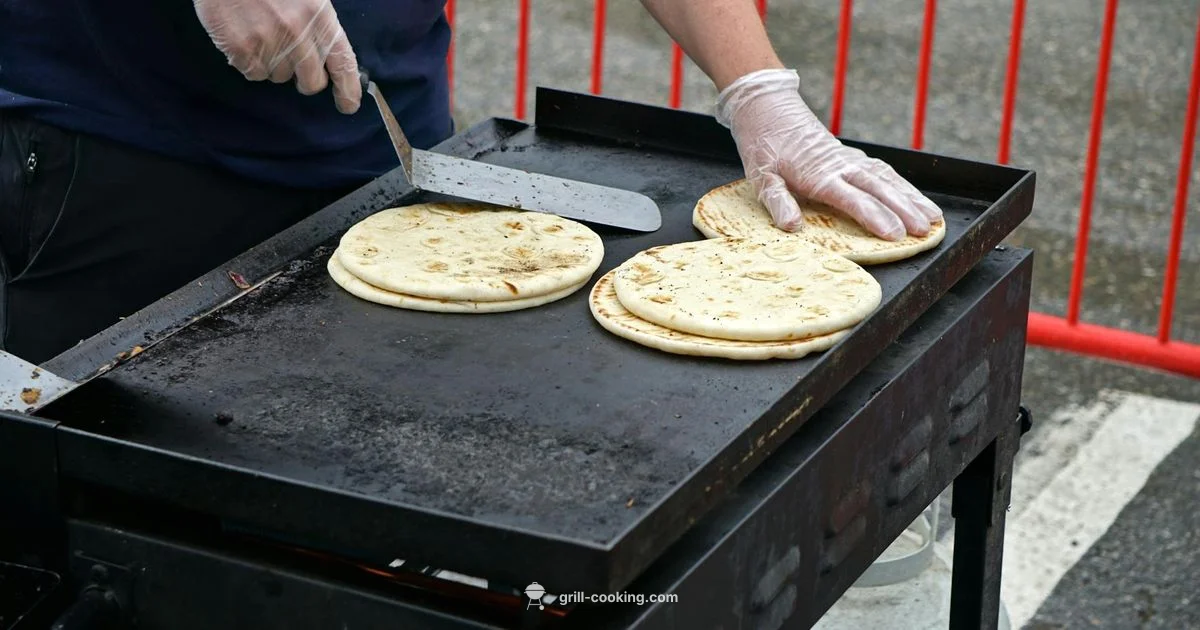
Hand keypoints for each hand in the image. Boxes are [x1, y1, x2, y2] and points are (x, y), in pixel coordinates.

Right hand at [194, 0, 361, 113]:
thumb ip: (318, 25)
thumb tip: (326, 61)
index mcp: (320, 18)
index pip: (343, 64)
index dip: (348, 90)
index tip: (348, 105)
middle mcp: (298, 35)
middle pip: (312, 82)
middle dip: (306, 80)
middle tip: (296, 67)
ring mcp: (269, 44)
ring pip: (279, 77)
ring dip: (275, 65)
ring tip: (264, 36)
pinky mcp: (242, 50)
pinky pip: (253, 74)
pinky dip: (250, 63)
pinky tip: (246, 38)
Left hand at [716, 69, 941, 239]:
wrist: (768, 109)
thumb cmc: (763, 147)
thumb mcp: (761, 177)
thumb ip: (778, 201)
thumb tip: (791, 226)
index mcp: (818, 174)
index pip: (852, 198)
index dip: (875, 216)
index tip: (895, 234)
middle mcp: (840, 165)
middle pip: (879, 188)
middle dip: (904, 209)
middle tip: (925, 230)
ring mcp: (848, 159)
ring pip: (887, 178)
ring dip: (911, 197)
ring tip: (933, 217)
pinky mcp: (851, 156)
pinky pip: (883, 170)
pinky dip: (902, 184)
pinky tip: (916, 198)